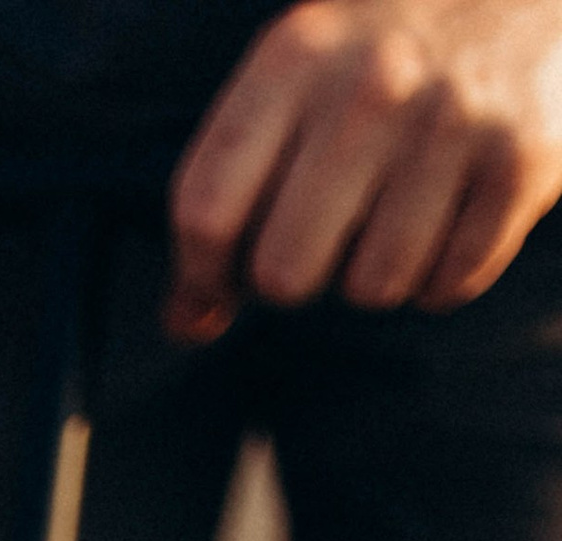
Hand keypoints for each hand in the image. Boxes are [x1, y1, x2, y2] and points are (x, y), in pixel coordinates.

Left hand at [168, 0, 561, 334]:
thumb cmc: (381, 50)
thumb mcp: (294, 77)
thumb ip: (228, 185)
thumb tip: (187, 323)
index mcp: (296, 55)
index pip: (206, 208)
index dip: (200, 273)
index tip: (216, 285)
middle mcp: (372, 85)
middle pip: (284, 272)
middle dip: (294, 277)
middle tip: (321, 236)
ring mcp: (452, 121)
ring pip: (371, 288)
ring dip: (374, 275)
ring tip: (392, 214)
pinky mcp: (520, 160)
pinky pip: (447, 284)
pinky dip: (440, 274)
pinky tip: (447, 215)